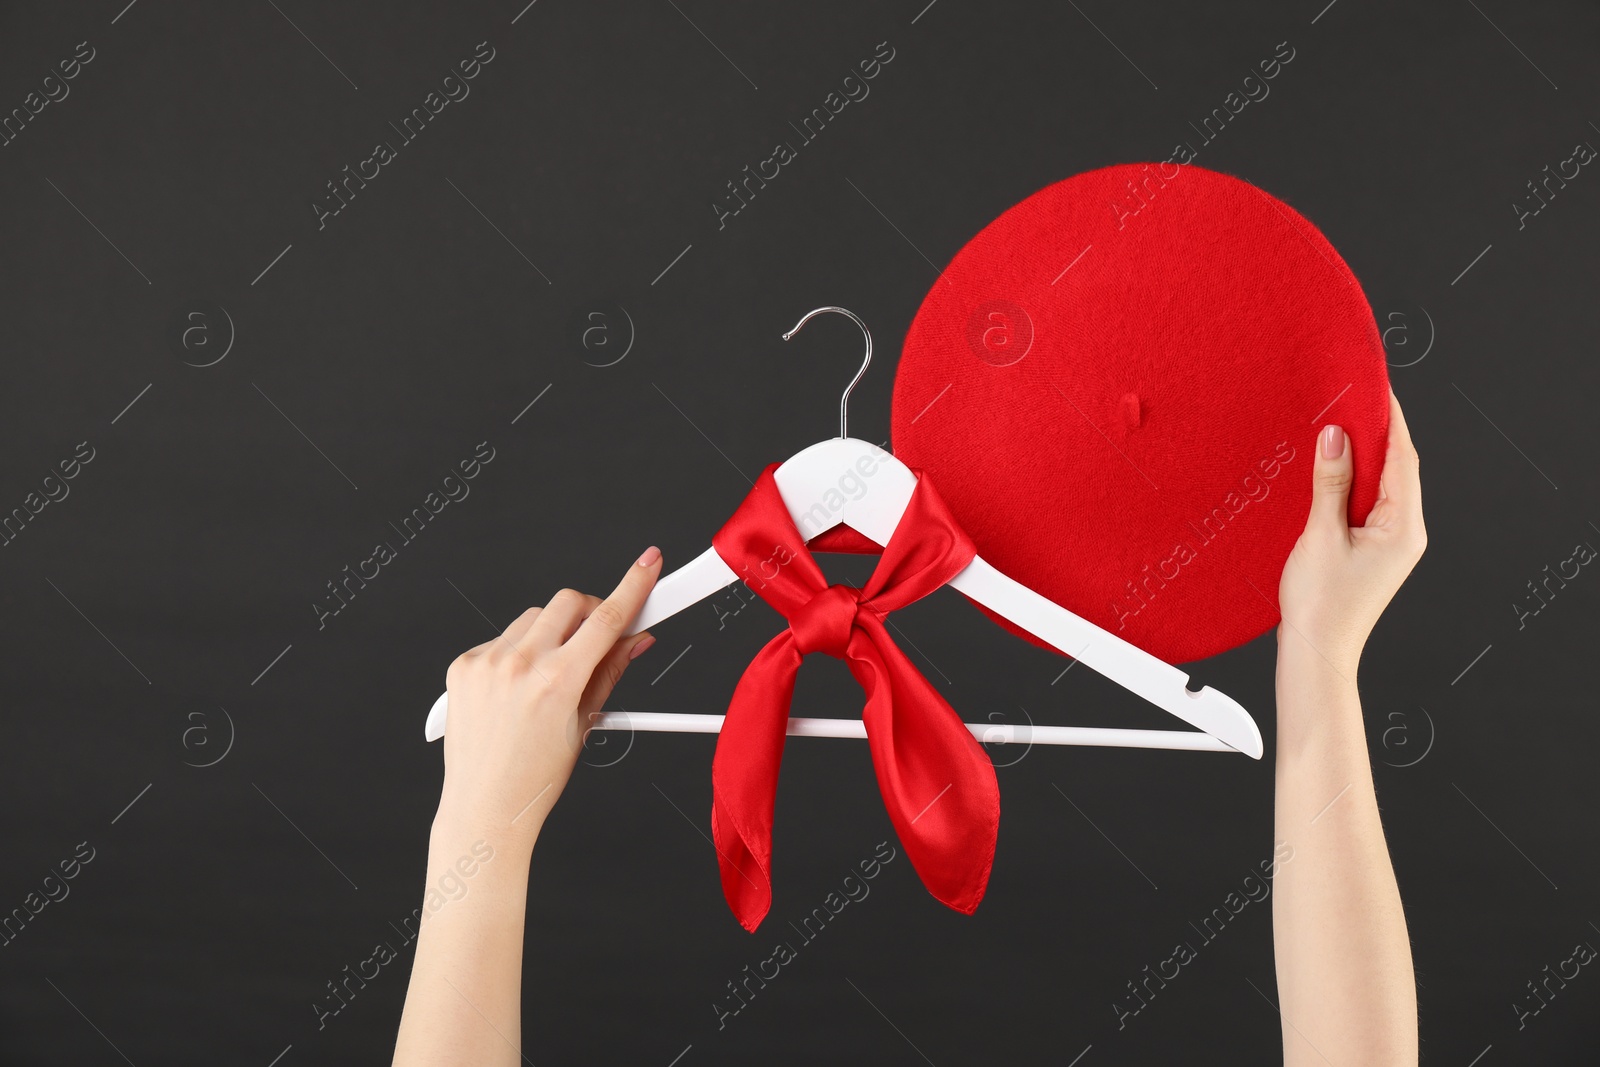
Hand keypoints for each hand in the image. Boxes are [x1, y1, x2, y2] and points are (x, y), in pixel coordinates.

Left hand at [435, 547, 662, 843]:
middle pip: (568, 602)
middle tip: (598, 636)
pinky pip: (501, 638)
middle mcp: (518, 665)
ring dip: (552, 633)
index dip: (633, 586)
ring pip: (534, 617)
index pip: (606, 618)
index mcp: (556, 682)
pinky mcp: (463, 665)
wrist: (484, 808)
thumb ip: (610, 671)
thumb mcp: (585, 724)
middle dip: (590, 611)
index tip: (647, 564)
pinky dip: (518, 651)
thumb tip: (635, 639)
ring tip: (551, 675)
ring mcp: (486, 663)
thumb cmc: (536, 779)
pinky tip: (518, 687)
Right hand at [1277, 390, 1425, 676]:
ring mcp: (1391, 541)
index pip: (1403, 457)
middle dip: (1374, 430)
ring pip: (1380, 483)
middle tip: (1349, 395)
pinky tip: (1330, 467)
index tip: (1373, 385)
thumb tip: (1336, 436)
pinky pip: (1366, 501)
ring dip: (1359, 454)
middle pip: (1396, 466)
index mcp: (1405, 528)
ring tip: (1334, 424)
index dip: (1389, 417)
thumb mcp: (1321, 536)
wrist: (1314, 653)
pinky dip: (1350, 479)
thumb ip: (1331, 484)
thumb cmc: (1320, 606)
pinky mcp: (1371, 548)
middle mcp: (1406, 531)